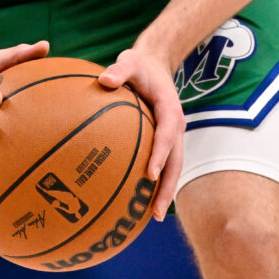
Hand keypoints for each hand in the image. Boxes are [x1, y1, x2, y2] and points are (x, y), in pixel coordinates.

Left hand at [99, 46, 183, 220]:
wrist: (157, 63)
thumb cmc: (140, 65)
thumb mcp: (130, 61)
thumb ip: (119, 70)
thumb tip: (102, 80)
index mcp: (170, 111)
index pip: (166, 136)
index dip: (159, 155)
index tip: (149, 174)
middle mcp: (176, 127)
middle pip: (176, 162)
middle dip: (167, 188)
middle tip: (155, 213)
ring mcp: (173, 136)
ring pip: (173, 168)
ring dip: (165, 191)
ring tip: (153, 217)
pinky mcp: (166, 140)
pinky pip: (164, 163)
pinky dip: (157, 182)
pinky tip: (141, 200)